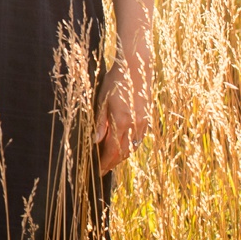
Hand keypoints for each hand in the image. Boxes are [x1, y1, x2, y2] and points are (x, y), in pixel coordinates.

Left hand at [95, 48, 153, 174]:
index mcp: (121, 122)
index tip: (98, 171)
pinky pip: (139, 139)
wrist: (136, 67)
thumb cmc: (115, 81)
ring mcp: (143, 123)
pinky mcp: (147, 118)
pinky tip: (124, 146)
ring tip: (111, 161)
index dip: (105, 163)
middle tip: (102, 170)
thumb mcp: (102, 100)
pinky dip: (131, 146)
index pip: (112, 151)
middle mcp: (134, 125)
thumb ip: (99, 123)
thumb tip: (94, 141)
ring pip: (132, 147)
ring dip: (122, 156)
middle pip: (123, 153)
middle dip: (112, 163)